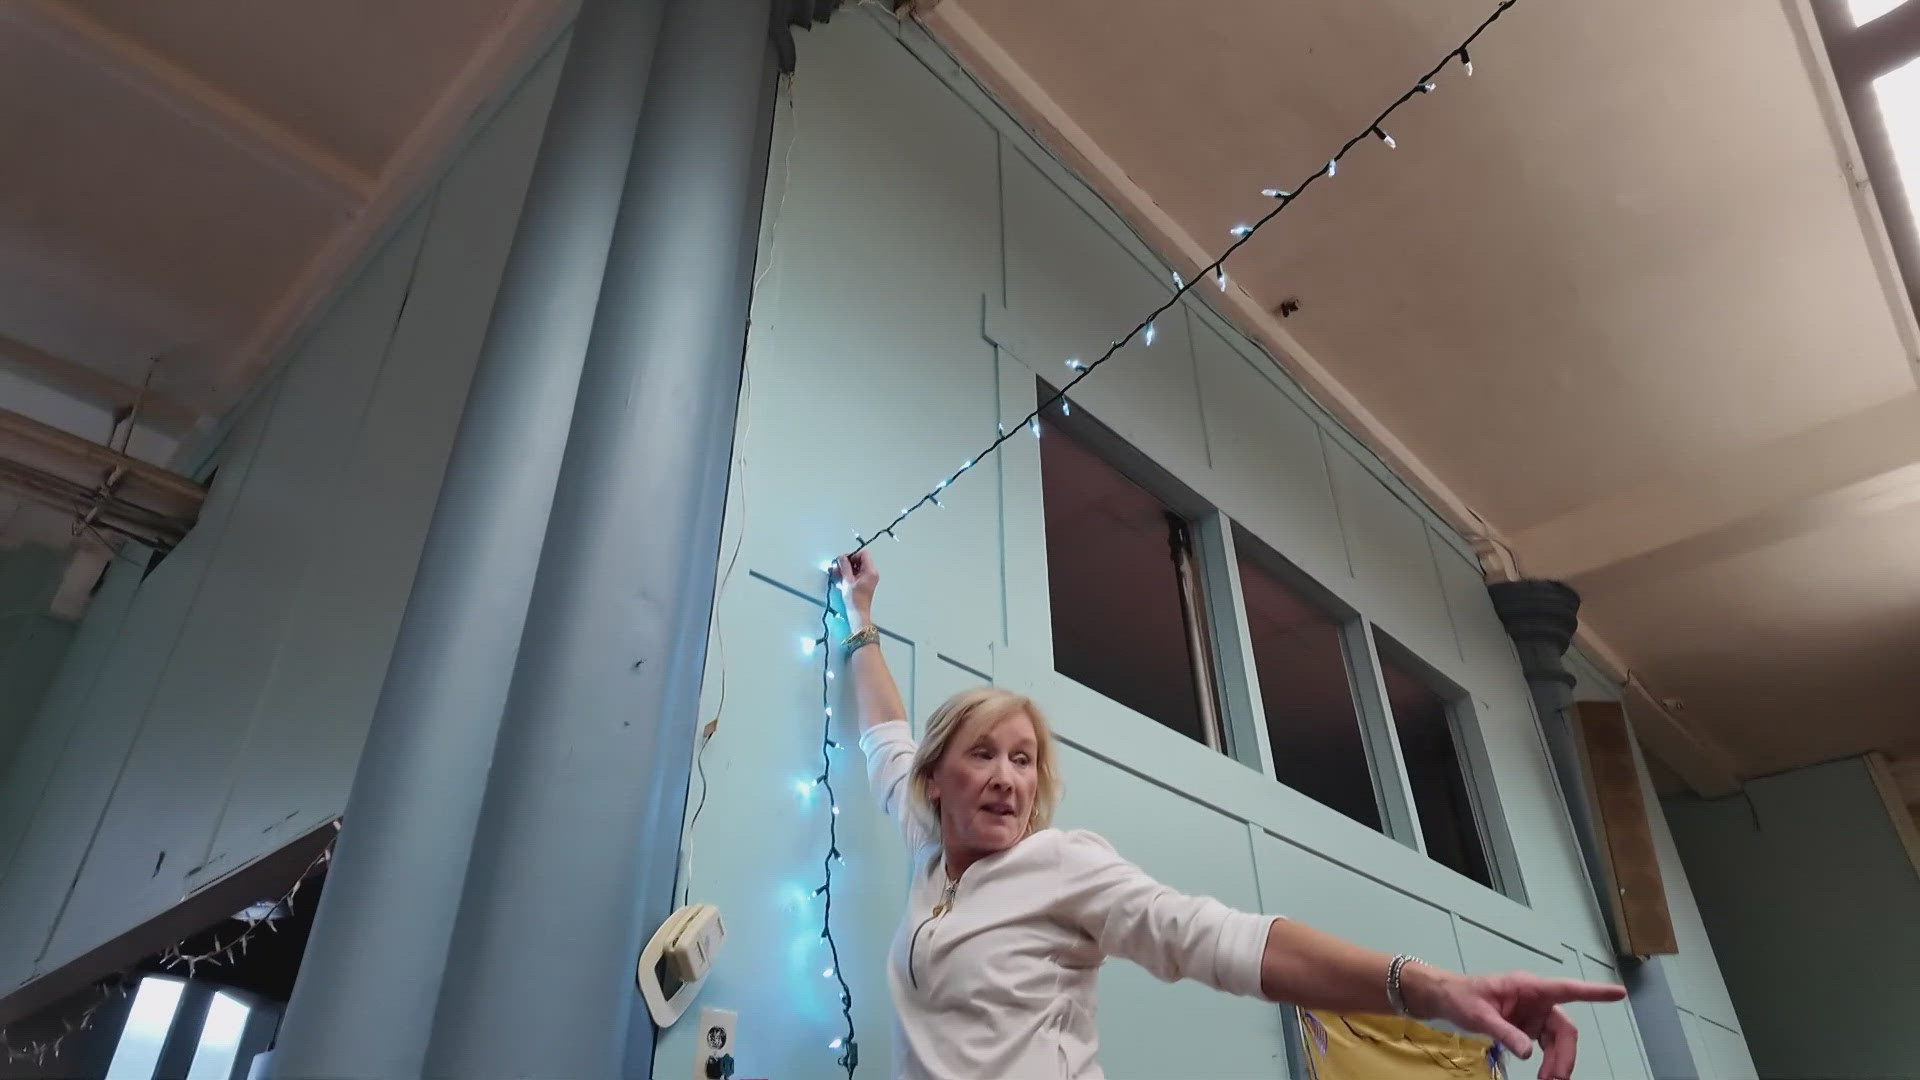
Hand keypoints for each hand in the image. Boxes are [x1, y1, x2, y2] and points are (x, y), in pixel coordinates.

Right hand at [834, 553, 878, 626]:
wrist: (858, 612)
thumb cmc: (855, 600)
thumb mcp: (847, 580)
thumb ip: (844, 566)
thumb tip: (842, 557)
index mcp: (870, 571)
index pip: (863, 554)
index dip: (852, 555)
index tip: (844, 561)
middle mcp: (872, 573)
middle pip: (860, 559)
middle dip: (848, 562)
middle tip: (839, 568)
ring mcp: (869, 578)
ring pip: (857, 566)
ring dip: (847, 569)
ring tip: (839, 575)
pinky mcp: (865, 582)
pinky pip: (857, 573)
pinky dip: (849, 574)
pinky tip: (842, 580)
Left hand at [1409, 966, 1625, 1078]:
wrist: (1446, 999)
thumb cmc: (1461, 997)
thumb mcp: (1479, 1015)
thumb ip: (1504, 1031)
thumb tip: (1529, 1052)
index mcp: (1528, 987)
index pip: (1566, 989)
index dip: (1594, 992)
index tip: (1619, 993)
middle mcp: (1537, 999)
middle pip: (1564, 1028)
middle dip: (1565, 1054)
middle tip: (1556, 1079)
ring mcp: (1534, 1013)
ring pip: (1558, 1040)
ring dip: (1558, 1062)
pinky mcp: (1528, 1026)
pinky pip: (1547, 1045)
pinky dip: (1548, 1061)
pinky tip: (1543, 1075)